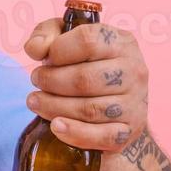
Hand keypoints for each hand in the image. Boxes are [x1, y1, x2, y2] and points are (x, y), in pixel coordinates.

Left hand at [23, 20, 148, 151]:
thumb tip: (35, 48)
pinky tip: (55, 126)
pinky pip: (102, 136)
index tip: (44, 58)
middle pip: (85, 79)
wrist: (116, 101)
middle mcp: (134, 71)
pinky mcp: (129, 131)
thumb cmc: (86, 63)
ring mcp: (135, 103)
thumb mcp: (66, 38)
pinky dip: (75, 133)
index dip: (58, 50)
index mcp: (121, 42)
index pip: (88, 41)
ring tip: (36, 102)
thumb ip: (46, 34)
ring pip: (89, 109)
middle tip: (36, 81)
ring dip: (54, 107)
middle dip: (51, 81)